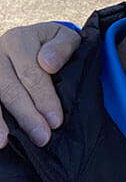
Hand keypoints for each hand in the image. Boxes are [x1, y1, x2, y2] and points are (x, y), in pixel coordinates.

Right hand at [0, 23, 79, 146]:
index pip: (31, 73)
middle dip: (26, 116)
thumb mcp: (65, 39)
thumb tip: (48, 64)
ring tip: (5, 142)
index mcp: (19, 40)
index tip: (56, 121)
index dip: (44, 98)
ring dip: (0, 122)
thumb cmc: (52, 46)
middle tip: (42, 138)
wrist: (34, 44)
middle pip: (9, 88)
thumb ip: (62, 47)